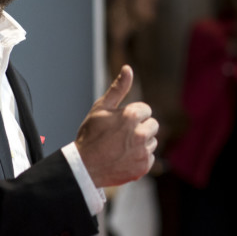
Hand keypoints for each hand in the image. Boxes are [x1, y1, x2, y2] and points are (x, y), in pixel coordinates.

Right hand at [75, 65, 158, 187]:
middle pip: (153, 125)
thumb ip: (118, 88)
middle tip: (121, 136)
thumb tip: (128, 68)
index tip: (119, 124)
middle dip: (140, 128)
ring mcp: (143, 151)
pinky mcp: (144, 166)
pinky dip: (140, 158)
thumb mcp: (101, 108)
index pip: (145, 110)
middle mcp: (140, 133)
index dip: (132, 116)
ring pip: (152, 141)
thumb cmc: (91, 135)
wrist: (84, 167)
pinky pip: (150, 157)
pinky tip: (124, 158)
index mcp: (132, 115)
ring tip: (121, 147)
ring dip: (141, 143)